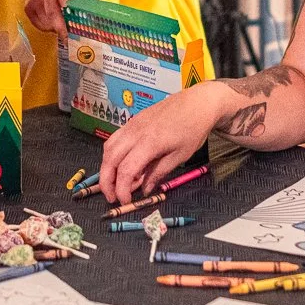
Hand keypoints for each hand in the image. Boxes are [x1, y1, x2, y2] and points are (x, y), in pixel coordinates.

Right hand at [22, 0, 79, 36]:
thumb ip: (80, 2)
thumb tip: (94, 19)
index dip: (67, 3)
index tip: (72, 15)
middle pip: (53, 12)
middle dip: (61, 27)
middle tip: (69, 38)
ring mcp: (35, 0)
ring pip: (46, 22)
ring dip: (56, 29)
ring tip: (63, 28)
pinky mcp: (28, 9)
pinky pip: (39, 25)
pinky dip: (48, 28)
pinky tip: (52, 24)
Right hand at [98, 86, 221, 205]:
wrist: (198, 102)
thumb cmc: (193, 129)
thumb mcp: (180, 156)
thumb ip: (159, 173)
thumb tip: (145, 190)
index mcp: (150, 143)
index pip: (126, 170)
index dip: (122, 189)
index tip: (125, 202)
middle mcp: (136, 132)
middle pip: (110, 159)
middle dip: (106, 181)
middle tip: (112, 197)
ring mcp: (132, 124)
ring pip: (109, 147)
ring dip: (106, 167)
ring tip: (114, 183)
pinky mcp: (133, 121)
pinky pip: (115, 138)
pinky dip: (113, 154)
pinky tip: (121, 164)